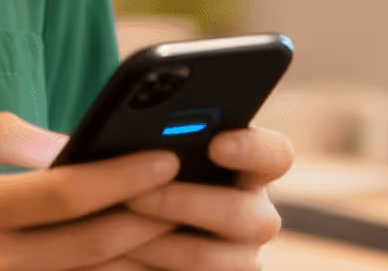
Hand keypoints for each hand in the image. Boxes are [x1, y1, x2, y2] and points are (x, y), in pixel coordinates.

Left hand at [113, 126, 296, 269]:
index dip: (251, 149)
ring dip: (160, 246)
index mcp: (248, 170)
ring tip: (113, 236)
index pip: (275, 155)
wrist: (117, 227)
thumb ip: (160, 141)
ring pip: (214, 259)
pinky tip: (122, 256)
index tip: (216, 144)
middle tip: (133, 196)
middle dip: (181, 203)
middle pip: (243, 214)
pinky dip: (152, 270)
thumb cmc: (137, 178)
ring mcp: (240, 257)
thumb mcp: (149, 154)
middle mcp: (254, 215)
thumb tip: (142, 130)